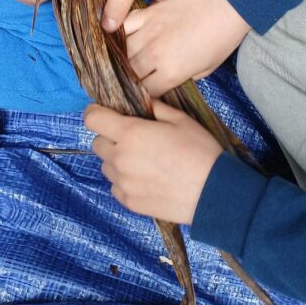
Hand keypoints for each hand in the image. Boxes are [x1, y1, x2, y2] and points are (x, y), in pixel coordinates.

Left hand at [84, 100, 222, 224]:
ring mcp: (123, 183)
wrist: (213, 193)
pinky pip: (116, 187)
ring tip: (142, 162)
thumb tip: (143, 102)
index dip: (96, 113)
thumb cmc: (199, 151)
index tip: (105, 113)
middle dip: (110, 137)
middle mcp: (120, 158)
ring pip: (106, 166)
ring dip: (117, 160)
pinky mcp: (129, 202)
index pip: (92, 119)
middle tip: (133, 139)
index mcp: (130, 134)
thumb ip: (156, 107)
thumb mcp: (181, 120)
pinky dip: (124, 181)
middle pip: (97, 143)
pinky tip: (146, 179)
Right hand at [123, 0, 249, 96]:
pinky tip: (119, 40)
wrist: (228, 7)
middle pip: (130, 73)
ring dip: (122, 58)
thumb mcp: (206, 70)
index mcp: (172, 72)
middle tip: (130, 79)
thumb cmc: (222, 39)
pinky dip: (119, 34)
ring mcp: (150, 31)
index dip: (145, 95)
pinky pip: (124, 25)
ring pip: (122, 51)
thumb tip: (165, 80)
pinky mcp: (149, 13)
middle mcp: (156, 54)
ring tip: (122, 62)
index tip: (145, 93)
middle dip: (130, 79)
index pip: (146, 91)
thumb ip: (181, 78)